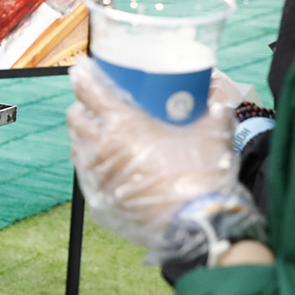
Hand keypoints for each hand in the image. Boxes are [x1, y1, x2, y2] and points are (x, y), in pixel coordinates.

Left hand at [66, 56, 242, 250]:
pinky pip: (86, 173)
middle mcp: (102, 147)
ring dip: (85, 135)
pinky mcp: (99, 198)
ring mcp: (98, 175)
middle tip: (95, 103)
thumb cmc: (203, 176)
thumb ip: (214, 106)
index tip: (83, 69)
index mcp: (123, 124)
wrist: (200, 225)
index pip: (89, 91)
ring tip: (101, 132)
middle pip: (76, 117)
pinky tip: (106, 162)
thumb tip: (218, 89)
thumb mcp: (212, 133)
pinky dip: (92, 162)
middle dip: (82, 106)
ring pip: (78, 145)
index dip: (84, 76)